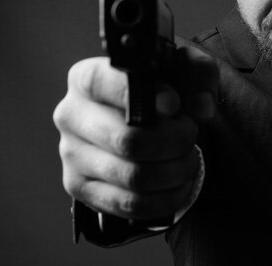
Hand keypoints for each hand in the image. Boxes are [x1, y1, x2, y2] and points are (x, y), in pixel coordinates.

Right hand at [53, 46, 217, 220]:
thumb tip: (201, 108)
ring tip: (187, 157)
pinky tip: (178, 183)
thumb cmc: (161, 88)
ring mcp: (71, 154)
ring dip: (175, 171)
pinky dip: (165, 198)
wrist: (144, 116)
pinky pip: (129, 204)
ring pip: (133, 176)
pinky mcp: (80, 187)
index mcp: (86, 78)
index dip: (145, 97)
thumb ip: (198, 74)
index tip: (174, 105)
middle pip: (128, 140)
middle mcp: (71, 115)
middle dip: (174, 142)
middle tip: (189, 135)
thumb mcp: (183, 67)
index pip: (103, 84)